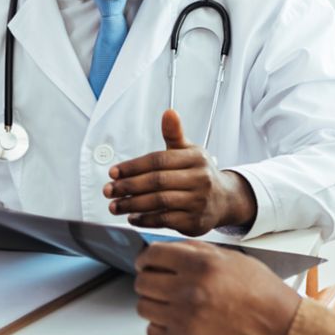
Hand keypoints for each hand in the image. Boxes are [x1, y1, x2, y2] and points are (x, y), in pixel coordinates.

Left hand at [104, 109, 256, 234]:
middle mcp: (199, 179)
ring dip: (132, 204)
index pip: (158, 160)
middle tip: (109, 190)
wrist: (225, 200)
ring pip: (159, 202)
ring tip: (115, 205)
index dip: (133, 166)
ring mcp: (198, 201)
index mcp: (195, 158)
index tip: (114, 172)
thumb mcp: (189, 151)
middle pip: (157, 181)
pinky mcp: (194, 221)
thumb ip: (174, 134)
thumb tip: (169, 112)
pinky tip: (133, 217)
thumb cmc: (200, 173)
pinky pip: (164, 220)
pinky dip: (145, 219)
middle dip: (128, 186)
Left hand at [135, 240, 300, 334]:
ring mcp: (186, 318)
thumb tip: (166, 250)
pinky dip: (161, 326)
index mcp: (202, 264)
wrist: (279, 327)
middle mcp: (191, 289)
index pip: (152, 255)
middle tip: (160, 282)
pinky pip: (153, 332)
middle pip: (143, 282)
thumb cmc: (261, 293)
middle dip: (149, 279)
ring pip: (144, 307)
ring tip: (171, 302)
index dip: (146, 258)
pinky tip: (177, 319)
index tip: (146, 262)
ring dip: (154, 303)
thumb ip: (196, 251)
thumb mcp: (231, 258)